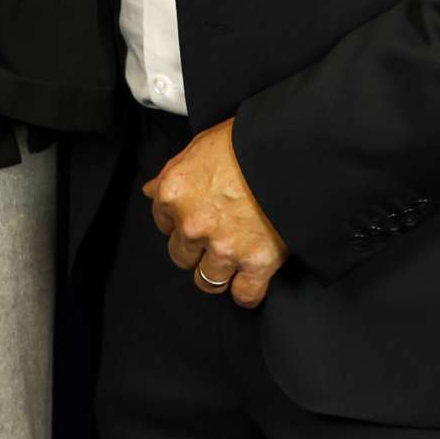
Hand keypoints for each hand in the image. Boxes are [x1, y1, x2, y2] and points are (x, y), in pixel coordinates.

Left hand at [146, 119, 287, 308]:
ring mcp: (223, 247)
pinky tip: (249, 282)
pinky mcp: (256, 263)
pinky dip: (246, 293)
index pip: (162, 222)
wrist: (288, 153)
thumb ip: (172, 172)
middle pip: (181, 255)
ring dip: (217, 273)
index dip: (179, 221)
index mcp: (174, 193)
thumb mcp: (199, 147)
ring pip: (206, 280)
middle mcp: (193, 225)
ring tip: (231, 260)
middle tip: (215, 235)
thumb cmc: (246, 143)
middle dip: (195, 248)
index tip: (194, 218)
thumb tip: (151, 190)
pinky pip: (244, 294)